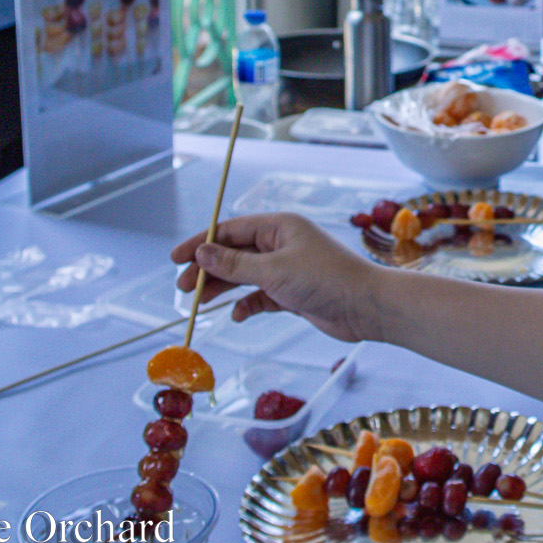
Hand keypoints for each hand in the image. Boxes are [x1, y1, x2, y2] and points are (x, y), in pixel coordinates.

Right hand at [172, 212, 375, 340]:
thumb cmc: (325, 280)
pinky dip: (248, 304)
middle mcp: (282, 244)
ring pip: (245, 276)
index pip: (230, 230)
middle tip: (182, 287)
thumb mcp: (273, 271)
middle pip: (234, 253)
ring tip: (200, 301)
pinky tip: (238, 315)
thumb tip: (202, 253)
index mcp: (279, 227)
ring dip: (222, 287)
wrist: (366, 307)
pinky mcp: (294, 293)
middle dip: (208, 269)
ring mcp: (288, 269)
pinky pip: (262, 296)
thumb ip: (235, 264)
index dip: (201, 243)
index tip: (176, 258)